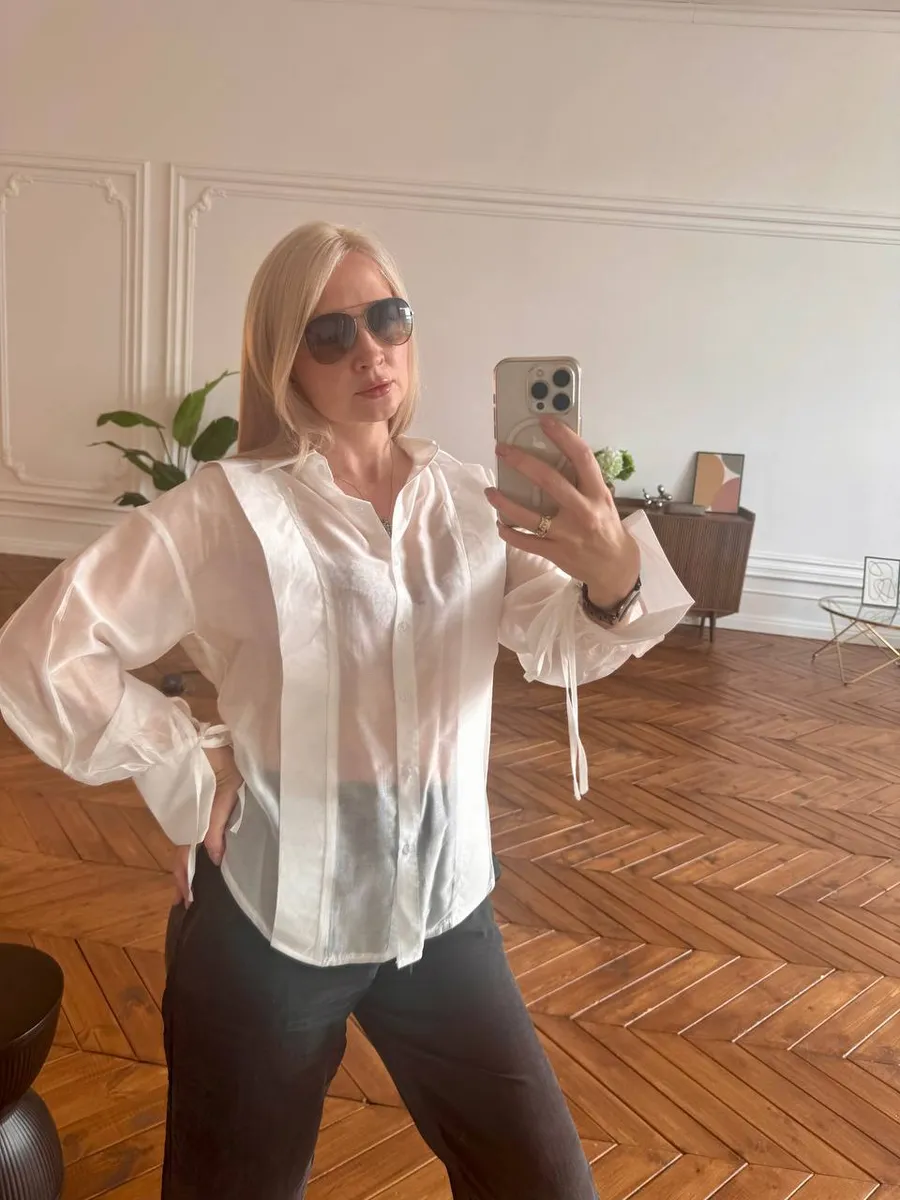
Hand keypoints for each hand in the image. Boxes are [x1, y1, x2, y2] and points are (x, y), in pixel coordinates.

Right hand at [173, 744, 243, 906]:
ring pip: (184, 849)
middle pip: (181, 858)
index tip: (186, 901)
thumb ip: (217, 827)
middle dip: (182, 881)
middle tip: (182, 904)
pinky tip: (197, 863)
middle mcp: (189, 823)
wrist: (213, 744)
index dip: (184, 880)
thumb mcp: (226, 796)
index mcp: (195, 822)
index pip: (185, 858)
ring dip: (185, 870)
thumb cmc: (224, 767)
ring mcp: (191, 817)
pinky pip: (191, 838)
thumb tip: (213, 860)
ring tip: (187, 890)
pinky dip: (191, 855)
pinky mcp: (198, 811)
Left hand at [487, 416, 640, 609]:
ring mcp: (567, 535)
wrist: (615, 567)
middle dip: (522, 462)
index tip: (545, 422)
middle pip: (549, 481)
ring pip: (529, 516)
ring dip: (504, 502)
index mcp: (597, 493)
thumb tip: (554, 455)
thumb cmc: (606, 527)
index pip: (582, 458)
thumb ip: (582, 481)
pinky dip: (509, 532)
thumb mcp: (602, 500)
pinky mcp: (555, 553)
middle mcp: (583, 512)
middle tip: (503, 450)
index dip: (563, 436)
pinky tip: (500, 522)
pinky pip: (525, 542)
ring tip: (490, 491)